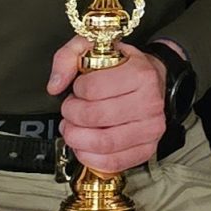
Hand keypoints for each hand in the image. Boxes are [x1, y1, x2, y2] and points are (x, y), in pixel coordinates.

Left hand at [47, 35, 166, 174]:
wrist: (154, 81)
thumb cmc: (123, 67)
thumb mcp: (94, 47)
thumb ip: (67, 57)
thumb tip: (55, 85)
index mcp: (140, 74)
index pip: (93, 89)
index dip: (76, 90)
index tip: (79, 89)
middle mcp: (150, 102)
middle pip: (94, 118)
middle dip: (71, 115)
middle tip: (71, 110)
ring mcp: (151, 129)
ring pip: (102, 143)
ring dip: (77, 138)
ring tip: (74, 128)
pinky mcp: (147, 149)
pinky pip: (113, 162)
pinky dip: (90, 158)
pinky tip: (84, 146)